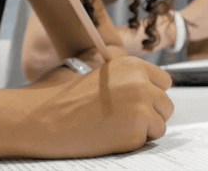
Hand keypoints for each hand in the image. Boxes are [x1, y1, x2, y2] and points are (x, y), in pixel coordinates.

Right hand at [23, 56, 173, 157]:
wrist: (41, 118)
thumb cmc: (58, 95)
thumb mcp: (91, 68)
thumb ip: (119, 71)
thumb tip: (136, 74)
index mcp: (131, 65)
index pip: (163, 81)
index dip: (150, 94)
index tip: (137, 101)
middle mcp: (141, 83)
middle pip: (165, 104)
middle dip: (149, 113)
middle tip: (123, 118)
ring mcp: (141, 107)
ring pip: (160, 124)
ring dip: (143, 130)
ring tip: (114, 127)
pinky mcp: (136, 131)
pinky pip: (147, 140)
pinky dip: (133, 143)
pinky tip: (110, 136)